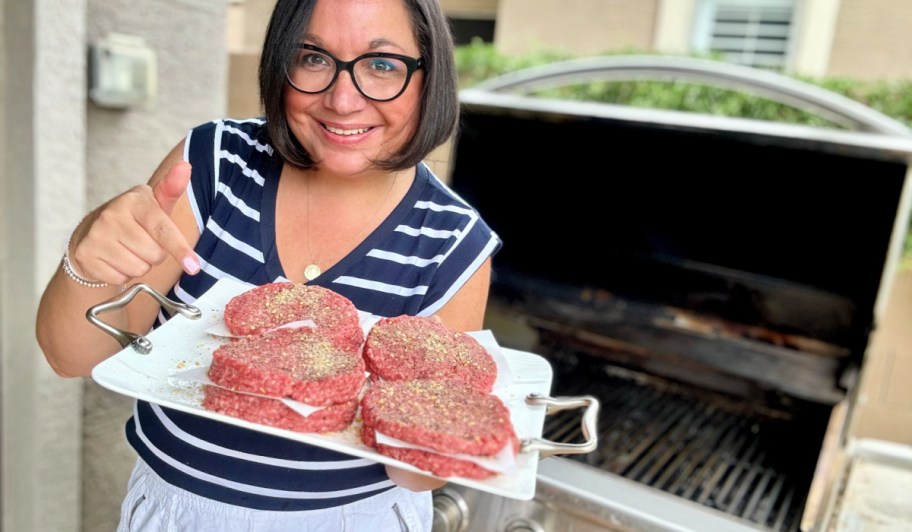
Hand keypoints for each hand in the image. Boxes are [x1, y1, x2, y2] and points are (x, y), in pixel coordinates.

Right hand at [69, 161, 199, 284]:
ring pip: (138, 268)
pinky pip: (120, 278)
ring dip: (140, 265)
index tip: (194, 266)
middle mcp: (112, 215)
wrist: (92, 231)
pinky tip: (115, 259)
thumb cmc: (134, 219)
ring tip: (129, 250)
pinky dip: (122, 274)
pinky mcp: (85, 255)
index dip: (180, 249)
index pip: (162, 230)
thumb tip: (186, 166)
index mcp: (133, 201)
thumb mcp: (154, 204)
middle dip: (155, 254)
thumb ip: (171, 189)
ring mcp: (96, 235)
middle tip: (144, 242)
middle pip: (155, 254)